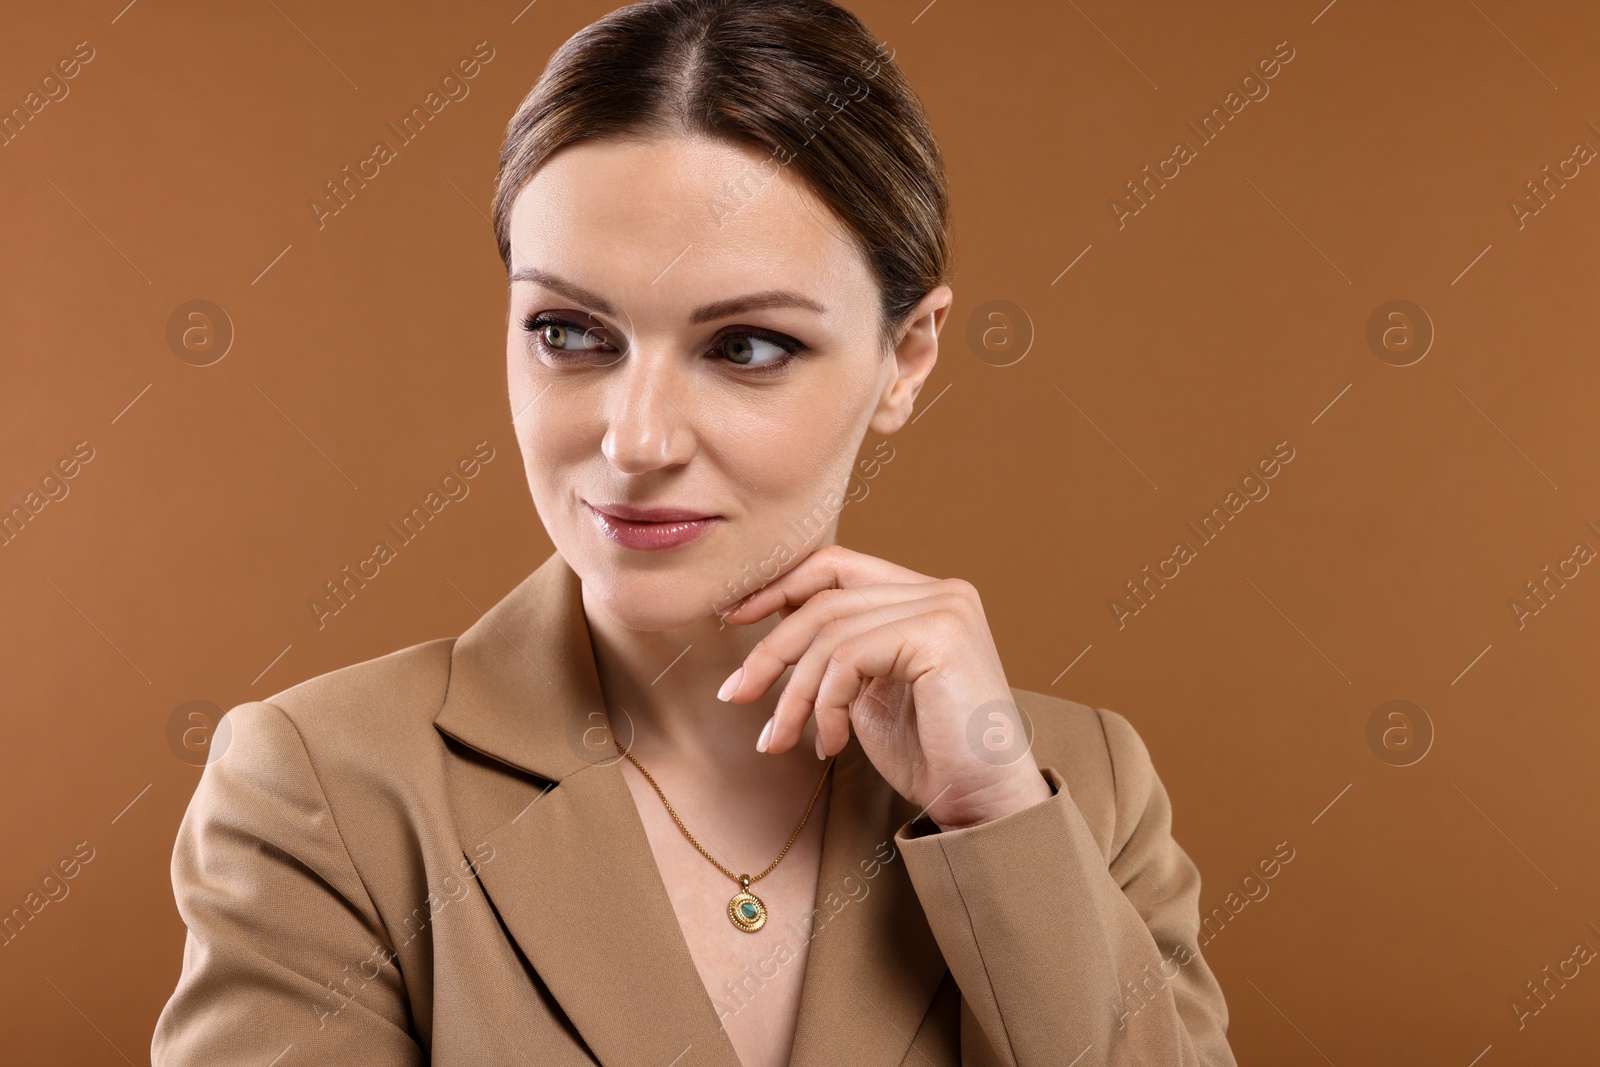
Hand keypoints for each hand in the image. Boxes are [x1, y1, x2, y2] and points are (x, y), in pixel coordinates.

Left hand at [716, 544, 1053, 831]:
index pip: (837, 566)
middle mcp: (942, 591)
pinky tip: (829, 745)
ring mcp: (945, 607)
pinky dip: (825, 704)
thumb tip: (771, 616)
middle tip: (735, 694)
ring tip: (780, 739)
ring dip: (794, 692)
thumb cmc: (930, 757)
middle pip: (825, 598)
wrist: (984, 806)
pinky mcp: (939, 634)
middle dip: (771, 649)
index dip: (780, 586)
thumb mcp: (869, 690)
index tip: (734, 617)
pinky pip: (849, 657)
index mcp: (927, 596)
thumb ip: (839, 648)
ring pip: (830, 630)